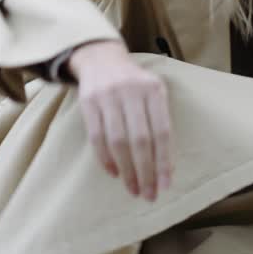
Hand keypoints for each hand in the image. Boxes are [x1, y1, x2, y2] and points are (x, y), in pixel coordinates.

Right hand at [68, 40, 172, 200]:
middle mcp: (131, 90)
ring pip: (118, 141)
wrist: (101, 58)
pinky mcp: (88, 102)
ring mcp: (107, 95)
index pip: (162, 131)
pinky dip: (105, 158)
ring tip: (132, 189)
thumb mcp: (154, 93)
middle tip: (148, 195)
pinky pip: (96, 136)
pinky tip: (113, 172)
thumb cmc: (135, 85)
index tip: (165, 186)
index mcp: (154, 89)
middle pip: (140, 139)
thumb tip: (165, 169)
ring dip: (126, 170)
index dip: (164, 161)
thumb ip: (160, 122)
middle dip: (145, 171)